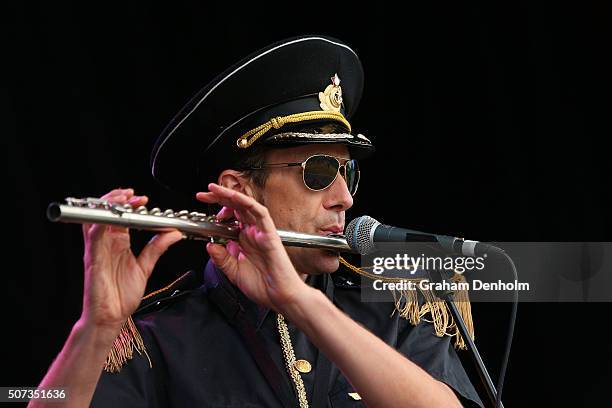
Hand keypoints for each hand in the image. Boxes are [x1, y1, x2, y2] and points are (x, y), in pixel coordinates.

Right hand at [81, 188, 182, 330]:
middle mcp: (105, 244)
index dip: (129, 203)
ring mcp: (97, 251)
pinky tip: (109, 219)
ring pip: (96, 220)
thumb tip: (174, 232)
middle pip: (106, 213)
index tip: (143, 199)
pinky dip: (100, 225)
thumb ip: (157, 248)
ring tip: (122, 198)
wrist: (111, 318)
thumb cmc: (122, 295)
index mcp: (117, 243)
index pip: (121, 216)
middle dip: (118, 199)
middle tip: (133, 195)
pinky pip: (93, 238)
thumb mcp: (145, 267)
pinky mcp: (92, 261)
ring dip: (108, 207)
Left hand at [196, 183, 307, 311]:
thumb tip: (210, 244)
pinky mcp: (270, 233)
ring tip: (214, 190)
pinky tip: (233, 197)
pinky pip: (259, 212)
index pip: (230, 218)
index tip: (202, 210)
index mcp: (245, 241)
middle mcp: (253, 234)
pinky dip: (246, 202)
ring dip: (230, 195)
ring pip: (246, 206)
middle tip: (204, 194)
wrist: (280, 298)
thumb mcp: (234, 272)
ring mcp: (261, 232)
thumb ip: (221, 258)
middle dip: (219, 198)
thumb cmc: (263, 287)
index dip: (216, 211)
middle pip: (236, 208)